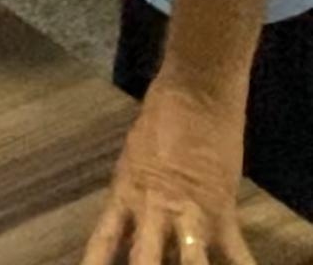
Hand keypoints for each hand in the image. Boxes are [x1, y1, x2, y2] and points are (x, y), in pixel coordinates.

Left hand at [82, 77, 256, 264]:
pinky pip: (235, 255)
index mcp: (125, 194)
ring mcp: (188, 213)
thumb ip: (136, 195)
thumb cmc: (161, 114)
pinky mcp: (222, 212)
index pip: (102, 242)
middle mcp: (151, 210)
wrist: (195, 90)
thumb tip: (136, 230)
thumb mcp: (135, 157)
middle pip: (142, 262)